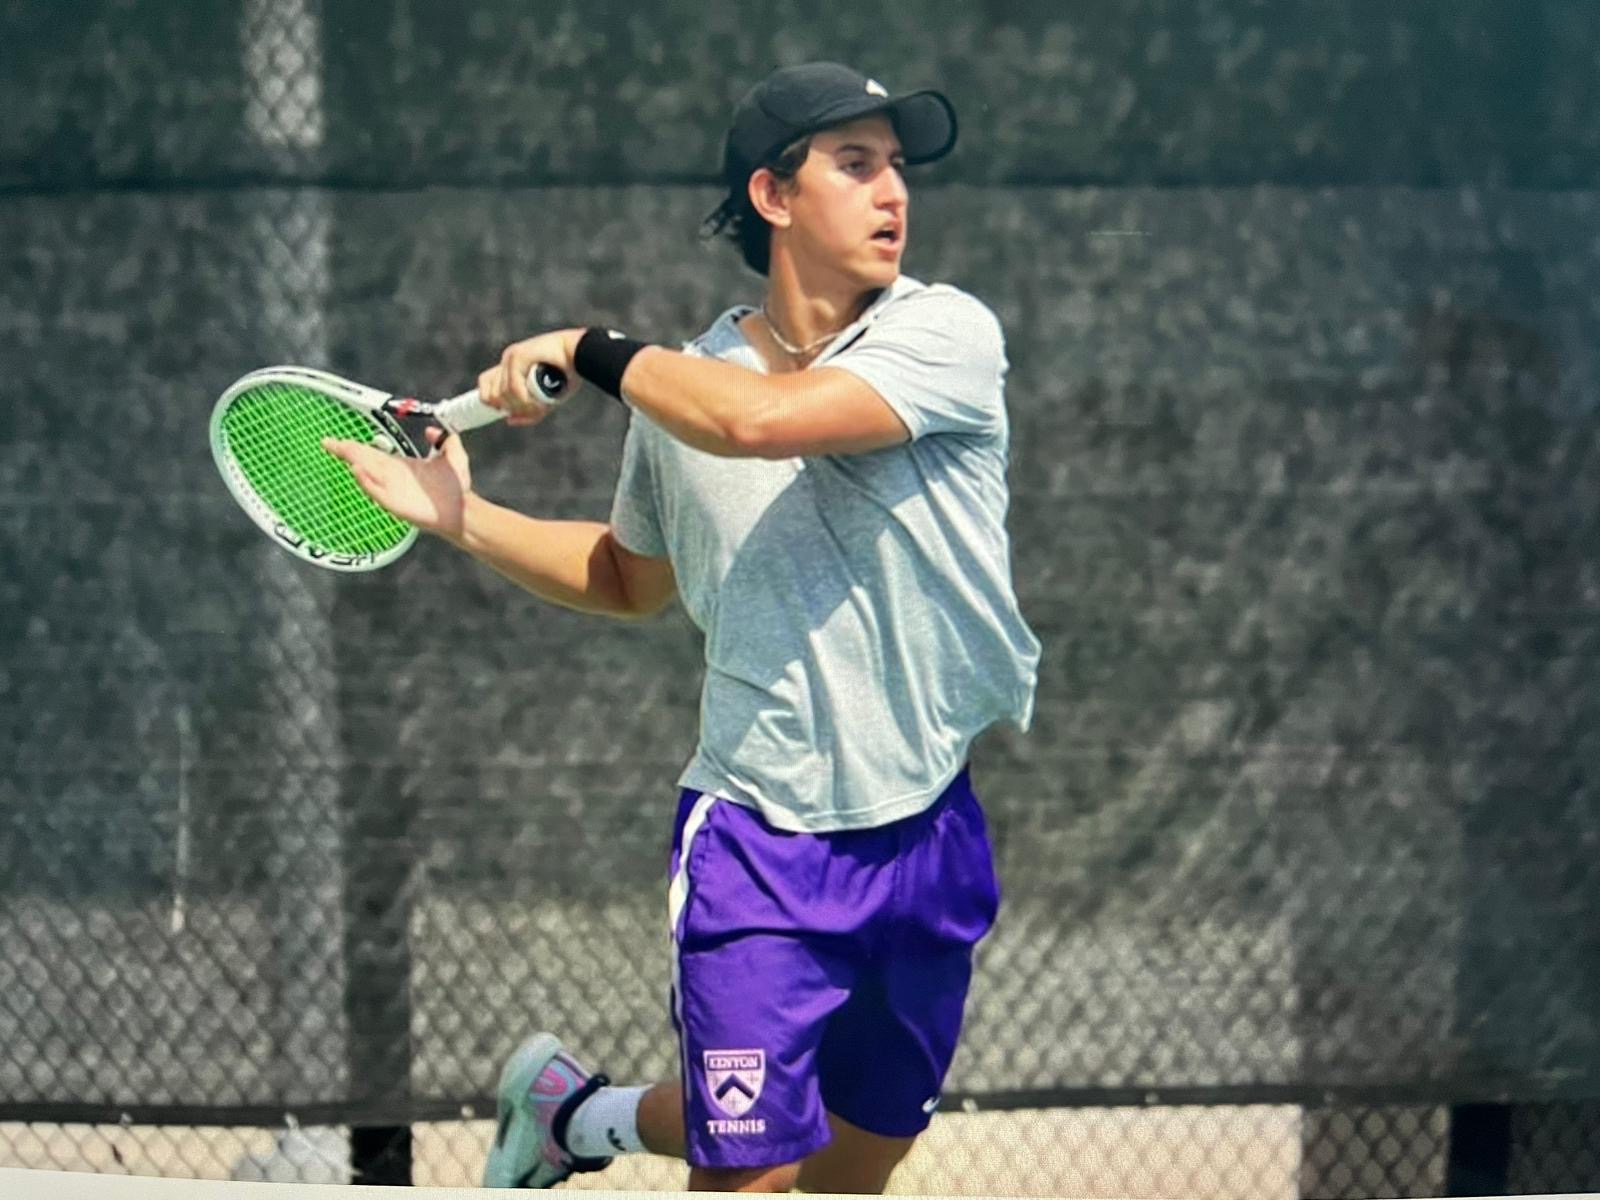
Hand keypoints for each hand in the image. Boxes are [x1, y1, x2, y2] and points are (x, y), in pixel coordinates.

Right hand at [321, 427, 472, 538]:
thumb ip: (446, 440)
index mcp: (400, 466)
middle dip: (346, 450)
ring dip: (353, 460)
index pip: (373, 453)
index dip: (356, 445)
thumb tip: (433, 430)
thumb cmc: (456, 489)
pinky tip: (357, 470)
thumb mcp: (453, 456)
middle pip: (364, 459)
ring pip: (367, 472)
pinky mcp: (395, 503)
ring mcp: (392, 490)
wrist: (462, 511)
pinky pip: (376, 492)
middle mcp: (392, 477)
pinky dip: (366, 482)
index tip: (338, 439)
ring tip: (337, 448)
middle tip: (327, 441)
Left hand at [479, 327, 584, 425]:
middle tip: (533, 409)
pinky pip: (513, 388)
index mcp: (511, 367)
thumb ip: (528, 411)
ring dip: (522, 405)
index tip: (504, 412)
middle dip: (511, 407)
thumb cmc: (568, 374)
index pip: (486, 384)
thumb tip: (509, 420)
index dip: (492, 401)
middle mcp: (507, 360)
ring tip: (541, 406)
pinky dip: (525, 400)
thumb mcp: (546, 399)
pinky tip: (540, 403)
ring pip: (503, 394)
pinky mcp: (518, 356)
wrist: (583, 353)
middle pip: (491, 393)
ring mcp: (511, 357)